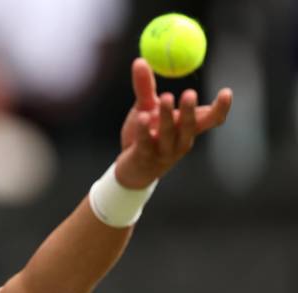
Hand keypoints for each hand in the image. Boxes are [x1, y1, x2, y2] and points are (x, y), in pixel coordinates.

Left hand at [115, 58, 232, 188]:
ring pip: (169, 133)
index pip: (211, 119)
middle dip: (190, 110)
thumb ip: (145, 87)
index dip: (221, 108)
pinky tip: (142, 117)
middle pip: (191, 126)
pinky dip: (145, 130)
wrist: (131, 169)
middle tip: (190, 93)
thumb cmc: (145, 136)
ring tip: (166, 96)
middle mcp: (181, 140)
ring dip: (167, 116)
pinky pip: (146, 143)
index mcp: (188, 128)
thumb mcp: (145, 108)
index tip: (226, 92)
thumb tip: (140, 59)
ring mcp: (164, 152)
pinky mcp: (145, 158)